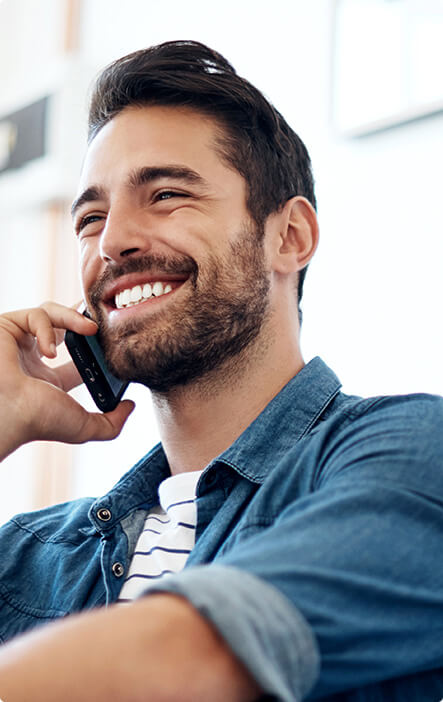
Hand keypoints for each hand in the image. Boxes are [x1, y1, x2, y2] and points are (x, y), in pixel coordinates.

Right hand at [0, 302, 133, 459]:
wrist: (8, 412)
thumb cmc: (37, 421)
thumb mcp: (83, 426)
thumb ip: (111, 423)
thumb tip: (130, 406)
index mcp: (49, 381)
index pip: (78, 358)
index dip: (97, 348)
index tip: (114, 345)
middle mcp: (33, 360)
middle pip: (64, 326)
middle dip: (85, 319)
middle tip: (105, 321)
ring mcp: (20, 342)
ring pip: (51, 313)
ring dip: (73, 318)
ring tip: (90, 329)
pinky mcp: (8, 328)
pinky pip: (35, 315)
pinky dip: (47, 328)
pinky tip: (50, 350)